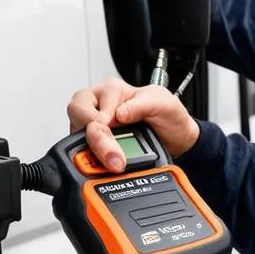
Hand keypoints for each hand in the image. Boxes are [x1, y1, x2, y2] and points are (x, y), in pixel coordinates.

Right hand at [67, 78, 200, 173]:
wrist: (177, 139)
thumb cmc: (169, 117)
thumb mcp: (162, 103)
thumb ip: (141, 104)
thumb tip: (119, 113)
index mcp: (111, 90)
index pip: (92, 107)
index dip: (101, 130)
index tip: (115, 151)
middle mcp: (98, 104)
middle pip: (77, 117)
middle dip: (95, 141)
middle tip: (114, 160)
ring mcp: (94, 123)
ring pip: (77, 134)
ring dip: (93, 150)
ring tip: (114, 163)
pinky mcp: (94, 141)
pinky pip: (83, 149)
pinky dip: (93, 158)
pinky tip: (107, 163)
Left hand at [68, 78, 200, 253]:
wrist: (187, 153)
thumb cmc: (152, 179)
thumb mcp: (130, 220)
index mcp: (85, 157)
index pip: (62, 153)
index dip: (60, 164)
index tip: (70, 181)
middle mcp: (97, 127)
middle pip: (74, 115)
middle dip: (88, 138)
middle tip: (109, 164)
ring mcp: (120, 109)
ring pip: (94, 99)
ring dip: (104, 122)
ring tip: (120, 149)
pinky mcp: (147, 100)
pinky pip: (132, 96)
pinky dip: (130, 106)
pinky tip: (131, 121)